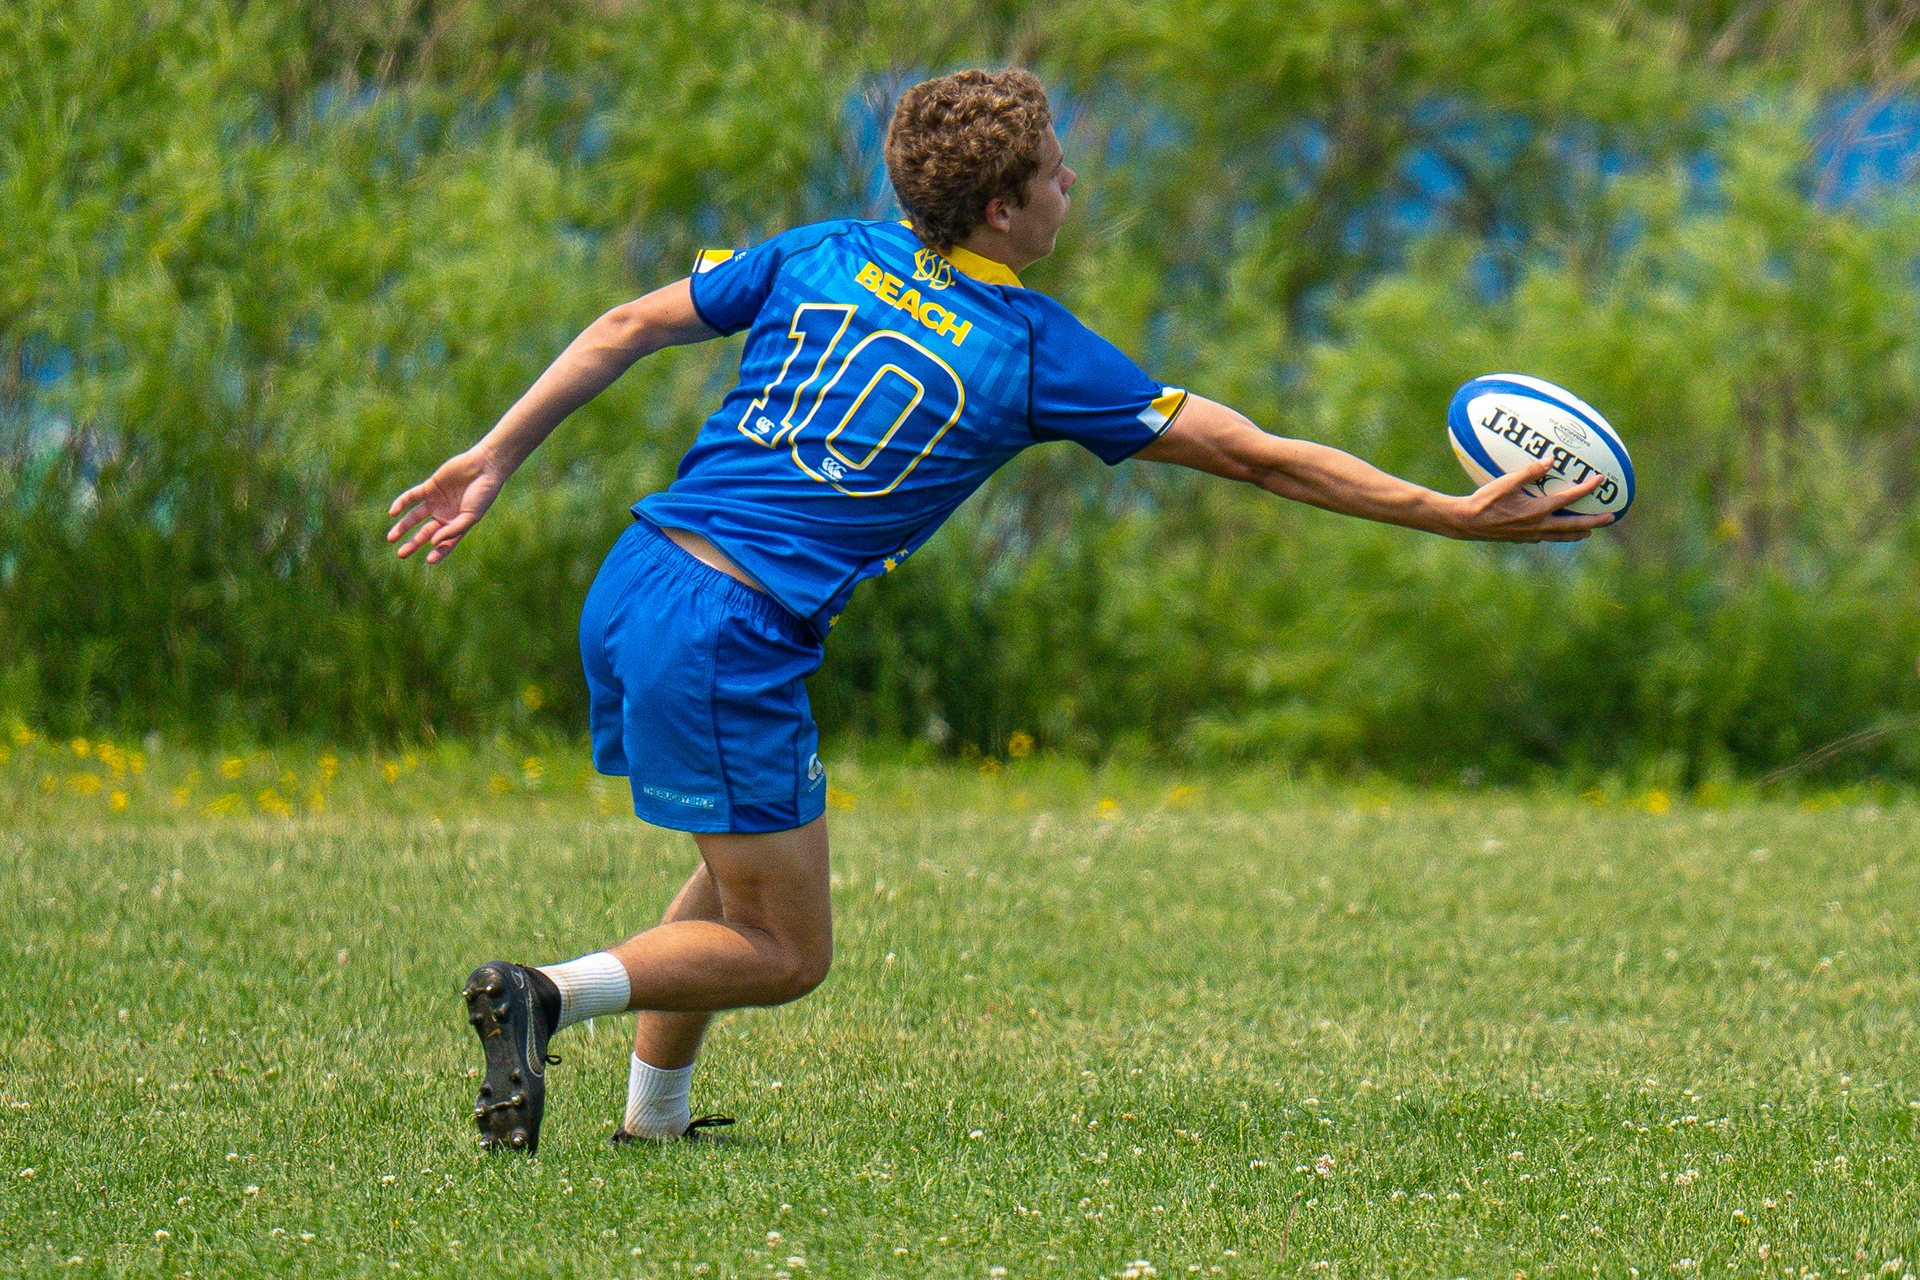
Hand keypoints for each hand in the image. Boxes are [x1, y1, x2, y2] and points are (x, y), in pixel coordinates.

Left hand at [386, 449, 506, 563]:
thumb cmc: (482, 493)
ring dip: (402, 527)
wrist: (484, 466)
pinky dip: (401, 503)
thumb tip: (433, 543)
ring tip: (391, 538)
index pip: (444, 543)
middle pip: (424, 532)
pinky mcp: (429, 487)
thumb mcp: (471, 516)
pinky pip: (411, 497)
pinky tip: (393, 513)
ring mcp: (436, 501)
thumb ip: (453, 530)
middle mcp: (444, 515)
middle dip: (413, 544)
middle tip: (401, 554)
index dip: (438, 553)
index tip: (429, 560)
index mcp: (457, 525)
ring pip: (414, 517)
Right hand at [1445, 460, 1616, 541]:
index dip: (1587, 489)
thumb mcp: (1506, 482)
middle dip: (1593, 521)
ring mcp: (1530, 535)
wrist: (1465, 522)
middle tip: (1610, 517)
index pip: (1570, 498)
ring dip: (1577, 532)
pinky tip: (1554, 532)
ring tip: (1588, 532)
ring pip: (1561, 536)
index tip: (1600, 480)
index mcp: (1538, 510)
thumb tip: (1550, 460)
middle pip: (1573, 525)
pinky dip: (1556, 535)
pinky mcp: (1520, 538)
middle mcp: (1538, 526)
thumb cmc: (1484, 500)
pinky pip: (1545, 538)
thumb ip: (1530, 471)